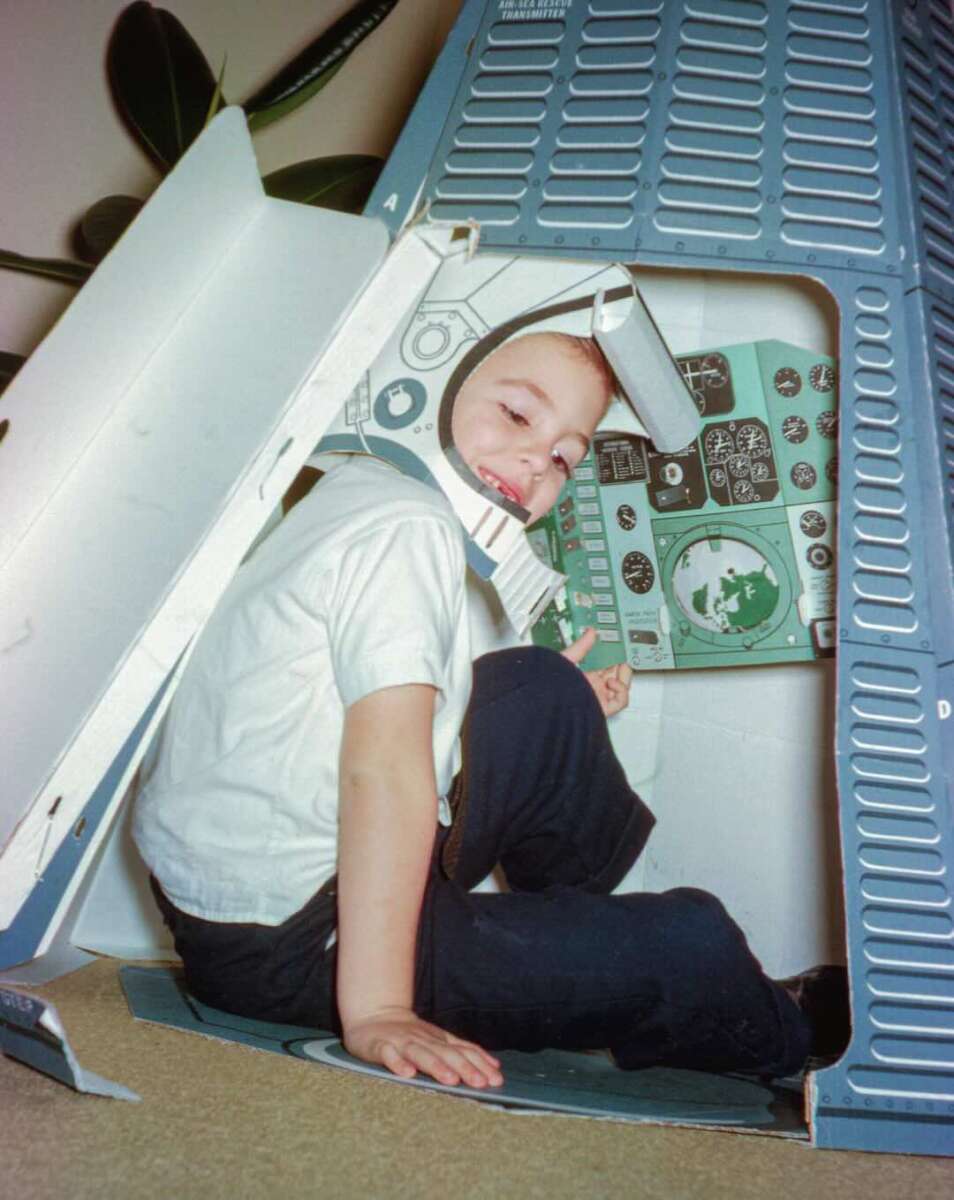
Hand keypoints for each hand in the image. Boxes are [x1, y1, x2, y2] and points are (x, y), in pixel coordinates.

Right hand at [342, 1007, 503, 1088]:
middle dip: (464, 1068)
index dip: (479, 1064)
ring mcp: (401, 1043)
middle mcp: (423, 1040)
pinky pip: (389, 1055)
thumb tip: (494, 1067)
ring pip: (420, 1054)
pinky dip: (398, 1063)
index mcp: (438, 1040)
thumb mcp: (438, 1041)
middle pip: (445, 1053)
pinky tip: (407, 1074)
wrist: (374, 1016)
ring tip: (450, 1080)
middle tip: (480, 1083)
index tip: (495, 1080)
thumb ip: (463, 1052)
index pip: (462, 1051)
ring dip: (436, 1066)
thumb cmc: (410, 1035)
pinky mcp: (380, 1047)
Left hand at [561, 627, 632, 717]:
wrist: (547, 699)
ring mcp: (598, 698)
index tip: (618, 650)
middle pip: (617, 678)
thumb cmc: (552, 682)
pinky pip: (620, 702)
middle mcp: (593, 689)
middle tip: (621, 658)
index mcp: (586, 677)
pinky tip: (612, 682)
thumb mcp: (568, 658)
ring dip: (624, 678)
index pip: (606, 668)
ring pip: (621, 690)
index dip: (614, 659)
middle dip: (622, 667)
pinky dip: (622, 691)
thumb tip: (590, 632)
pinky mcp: (602, 708)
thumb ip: (581, 646)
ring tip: (620, 668)